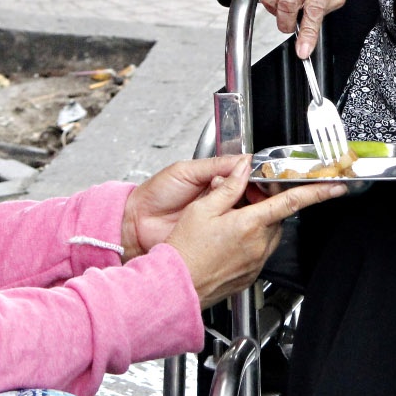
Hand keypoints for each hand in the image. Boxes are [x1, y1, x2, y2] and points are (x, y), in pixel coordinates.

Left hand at [122, 155, 246, 259]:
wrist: (137, 222)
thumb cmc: (155, 195)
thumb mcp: (185, 171)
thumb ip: (214, 165)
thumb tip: (243, 159)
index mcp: (214, 180)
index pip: (242, 175)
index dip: (252, 175)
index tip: (258, 175)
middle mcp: (218, 199)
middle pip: (248, 195)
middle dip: (248, 191)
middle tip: (244, 189)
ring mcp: (217, 219)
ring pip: (243, 212)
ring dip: (241, 207)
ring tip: (232, 202)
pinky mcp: (214, 236)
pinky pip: (231, 230)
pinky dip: (235, 225)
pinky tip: (231, 219)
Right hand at [163, 159, 347, 308]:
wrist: (176, 285)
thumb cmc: (184, 250)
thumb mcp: (202, 209)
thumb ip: (228, 187)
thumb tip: (243, 168)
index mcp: (249, 224)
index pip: (292, 202)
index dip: (317, 192)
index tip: (336, 187)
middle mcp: (258, 245)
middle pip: (276, 216)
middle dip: (266, 205)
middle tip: (242, 200)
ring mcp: (256, 262)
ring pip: (269, 234)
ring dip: (258, 223)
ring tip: (229, 223)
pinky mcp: (251, 275)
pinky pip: (259, 252)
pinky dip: (250, 241)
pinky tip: (227, 242)